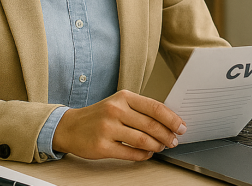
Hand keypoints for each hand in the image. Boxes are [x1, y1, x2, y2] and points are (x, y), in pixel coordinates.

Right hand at [52, 90, 186, 160]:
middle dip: (167, 135)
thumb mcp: (119, 104)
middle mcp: (116, 110)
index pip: (155, 107)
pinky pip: (130, 153)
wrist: (70, 127)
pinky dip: (143, 155)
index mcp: (124, 97)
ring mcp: (108, 128)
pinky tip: (147, 154)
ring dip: (157, 146)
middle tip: (174, 141)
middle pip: (151, 125)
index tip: (181, 127)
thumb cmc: (99, 115)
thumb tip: (168, 121)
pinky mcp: (102, 146)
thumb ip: (141, 109)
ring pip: (143, 140)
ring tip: (160, 147)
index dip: (172, 119)